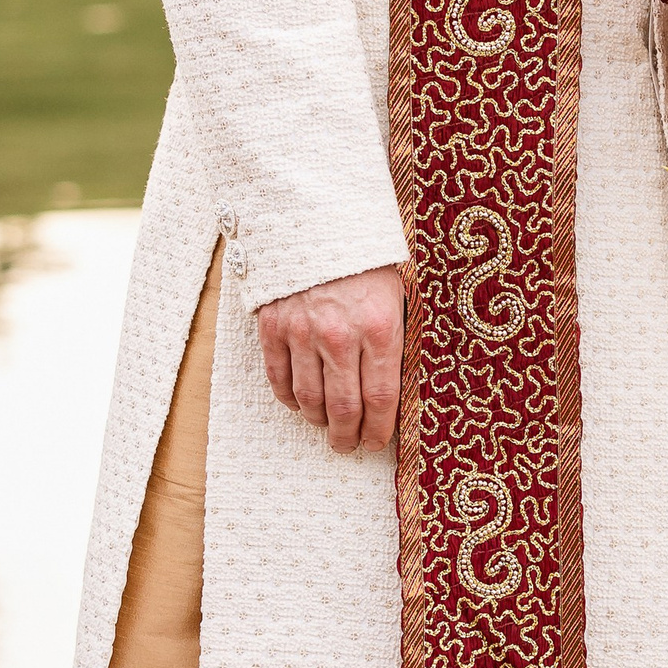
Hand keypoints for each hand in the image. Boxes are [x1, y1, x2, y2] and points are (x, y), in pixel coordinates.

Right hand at [256, 269, 406, 452]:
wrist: (316, 221)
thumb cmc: (364, 262)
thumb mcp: (395, 297)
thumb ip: (392, 342)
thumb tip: (389, 393)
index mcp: (379, 328)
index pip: (381, 398)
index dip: (379, 430)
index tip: (376, 442)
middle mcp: (341, 335)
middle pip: (344, 408)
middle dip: (348, 436)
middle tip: (348, 445)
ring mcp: (302, 332)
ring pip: (309, 399)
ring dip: (319, 421)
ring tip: (326, 426)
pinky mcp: (273, 327)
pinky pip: (279, 378)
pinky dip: (290, 399)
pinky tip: (300, 402)